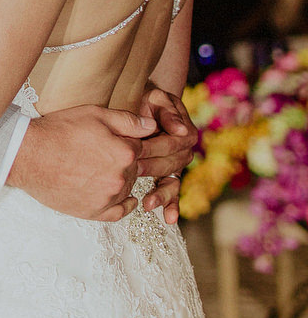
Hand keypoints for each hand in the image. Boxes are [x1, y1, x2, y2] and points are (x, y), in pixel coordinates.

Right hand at [10, 103, 154, 220]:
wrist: (27, 156)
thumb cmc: (57, 131)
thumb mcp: (93, 114)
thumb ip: (127, 120)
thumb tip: (151, 126)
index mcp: (126, 152)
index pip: (140, 146)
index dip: (126, 140)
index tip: (113, 139)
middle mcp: (121, 177)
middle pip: (135, 168)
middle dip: (123, 160)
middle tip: (102, 153)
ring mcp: (109, 196)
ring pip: (127, 187)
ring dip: (120, 179)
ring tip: (100, 169)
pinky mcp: (95, 211)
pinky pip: (120, 212)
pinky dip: (124, 204)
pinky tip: (122, 197)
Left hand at [135, 86, 197, 223]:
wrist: (141, 105)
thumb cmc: (146, 101)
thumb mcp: (156, 98)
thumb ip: (168, 112)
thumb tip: (181, 130)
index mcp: (184, 132)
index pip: (173, 142)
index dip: (156, 146)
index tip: (137, 149)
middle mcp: (184, 151)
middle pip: (170, 164)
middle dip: (151, 168)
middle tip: (132, 171)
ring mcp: (176, 165)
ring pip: (172, 183)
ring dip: (162, 195)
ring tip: (149, 203)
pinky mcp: (167, 176)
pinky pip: (172, 192)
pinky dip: (171, 206)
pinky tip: (169, 219)